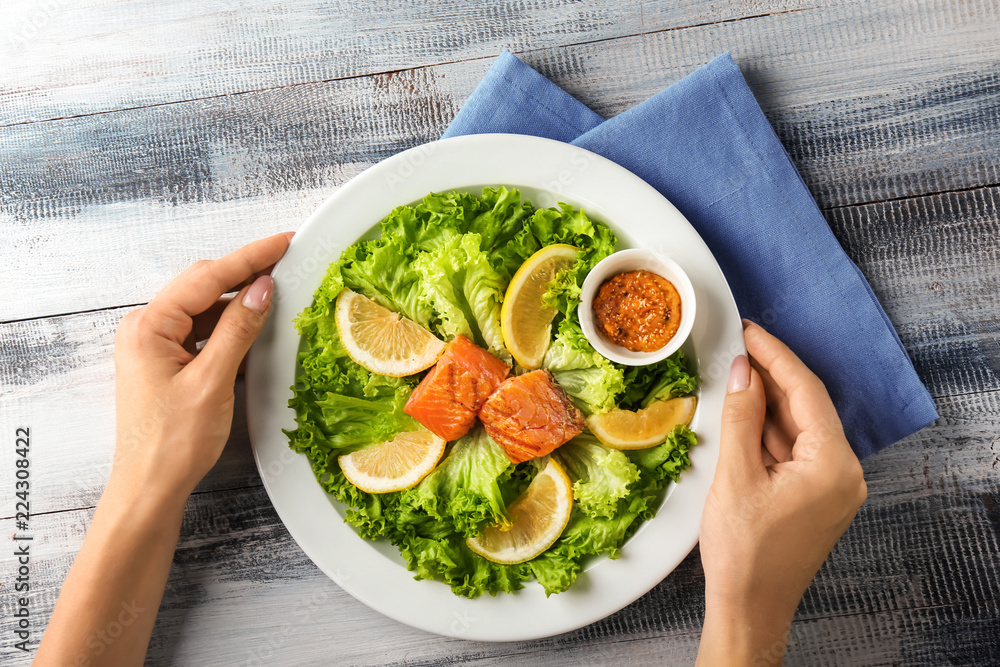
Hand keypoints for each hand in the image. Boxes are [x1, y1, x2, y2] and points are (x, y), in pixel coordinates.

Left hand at [109, 233, 292, 506]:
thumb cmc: (171, 444)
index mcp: (148, 326)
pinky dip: (230, 328)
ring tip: (278, 292)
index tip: (283, 242)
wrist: (150, 488)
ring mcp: (154, 345)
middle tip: (287, 261)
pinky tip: (254, 326)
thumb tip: (263, 289)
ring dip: (239, 302)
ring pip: (205, 309)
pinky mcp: (166, 362)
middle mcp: (145, 328)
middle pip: (204, 287)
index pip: (207, 277)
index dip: (250, 257)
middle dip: (245, 274)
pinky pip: (202, 332)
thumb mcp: (213, 381)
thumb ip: (238, 329)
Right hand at [696, 320, 866, 665]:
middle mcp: (844, 473)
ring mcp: (832, 487)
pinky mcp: (816, 497)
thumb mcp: (736, 476)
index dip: (776, 355)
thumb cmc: (744, 553)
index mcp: (834, 465)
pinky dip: (768, 432)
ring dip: (768, 404)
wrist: (750, 608)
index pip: (806, 392)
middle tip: (740, 346)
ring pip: (799, 428)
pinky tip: (745, 415)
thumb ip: (742, 417)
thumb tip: (744, 372)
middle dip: (772, 376)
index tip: (751, 330)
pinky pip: (794, 450)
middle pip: (806, 407)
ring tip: (736, 375)